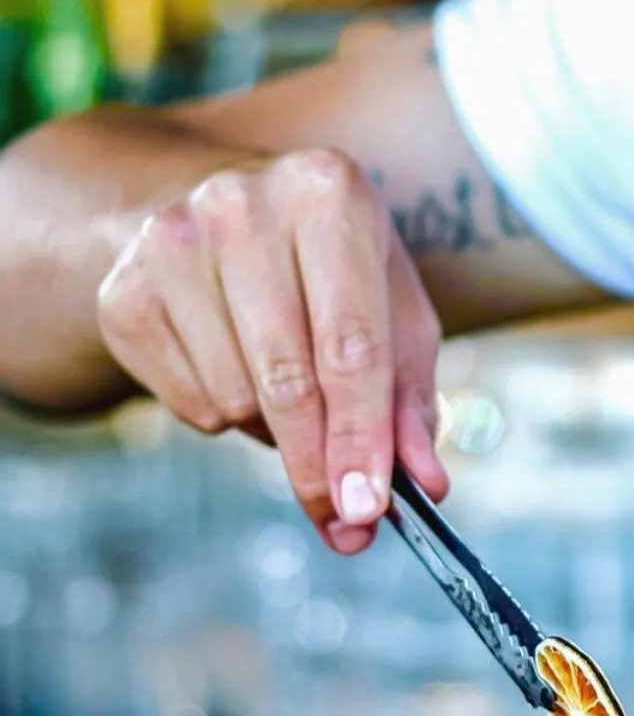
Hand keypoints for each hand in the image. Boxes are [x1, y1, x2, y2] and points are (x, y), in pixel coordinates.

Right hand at [97, 149, 447, 551]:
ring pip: (236, 400)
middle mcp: (241, 205)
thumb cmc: (330, 268)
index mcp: (327, 194)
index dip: (360, 438)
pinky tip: (238, 368)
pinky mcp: (125, 292)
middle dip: (319, 466)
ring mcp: (170, 243)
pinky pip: (190, 405)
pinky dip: (226, 417)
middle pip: (287, 381)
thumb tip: (425, 485)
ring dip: (275, 431)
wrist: (218, 209)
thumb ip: (411, 399)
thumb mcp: (391, 310)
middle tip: (344, 521)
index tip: (368, 508)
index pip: (349, 346)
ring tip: (291, 389)